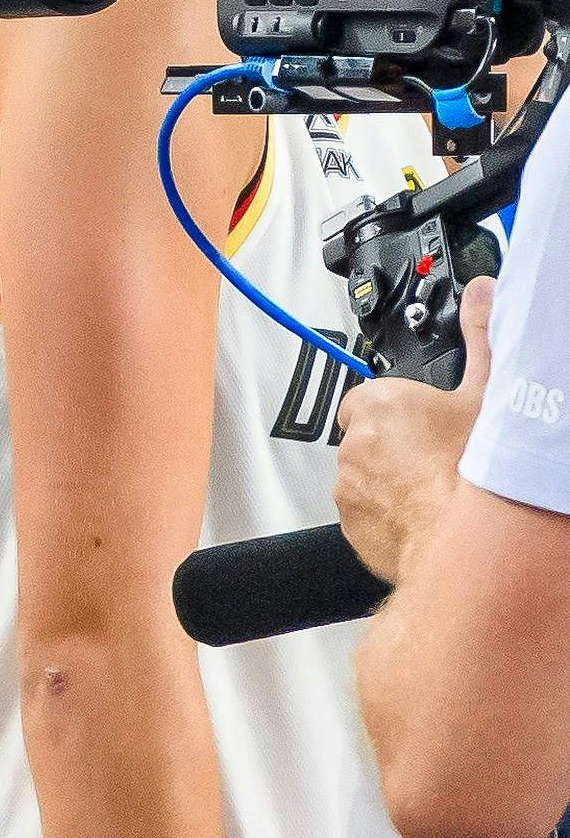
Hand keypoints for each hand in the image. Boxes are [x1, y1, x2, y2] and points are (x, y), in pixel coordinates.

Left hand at [337, 275, 493, 582]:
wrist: (467, 542)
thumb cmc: (477, 472)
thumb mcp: (490, 393)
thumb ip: (483, 337)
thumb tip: (485, 294)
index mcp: (377, 406)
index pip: (374, 396)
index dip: (404, 408)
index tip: (429, 419)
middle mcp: (352, 445)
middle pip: (371, 436)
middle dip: (399, 442)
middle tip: (441, 453)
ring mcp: (348, 488)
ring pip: (367, 475)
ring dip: (393, 478)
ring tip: (437, 484)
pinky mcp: (351, 527)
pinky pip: (367, 513)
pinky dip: (389, 512)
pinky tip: (427, 511)